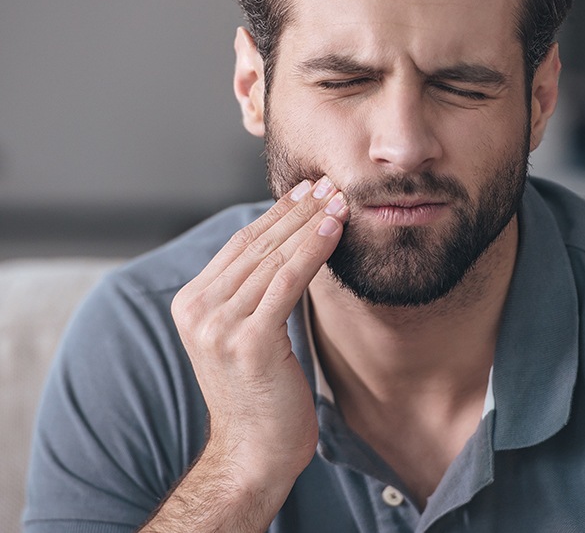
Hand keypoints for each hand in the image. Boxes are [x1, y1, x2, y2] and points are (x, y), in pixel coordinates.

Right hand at [165, 176, 347, 524]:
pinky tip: (333, 229)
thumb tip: (288, 243)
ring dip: (311, 224)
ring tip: (339, 200)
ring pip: (273, 258)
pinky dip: (312, 251)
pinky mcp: (249, 341)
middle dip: (297, 210)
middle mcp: (198, 309)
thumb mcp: (246, 333)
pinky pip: (287, 282)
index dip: (277, 214)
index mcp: (192, 303)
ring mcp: (219, 326)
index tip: (307, 190)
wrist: (253, 453)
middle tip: (329, 184)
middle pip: (256, 245)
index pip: (240, 244)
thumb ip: (252, 292)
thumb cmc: (260, 393)